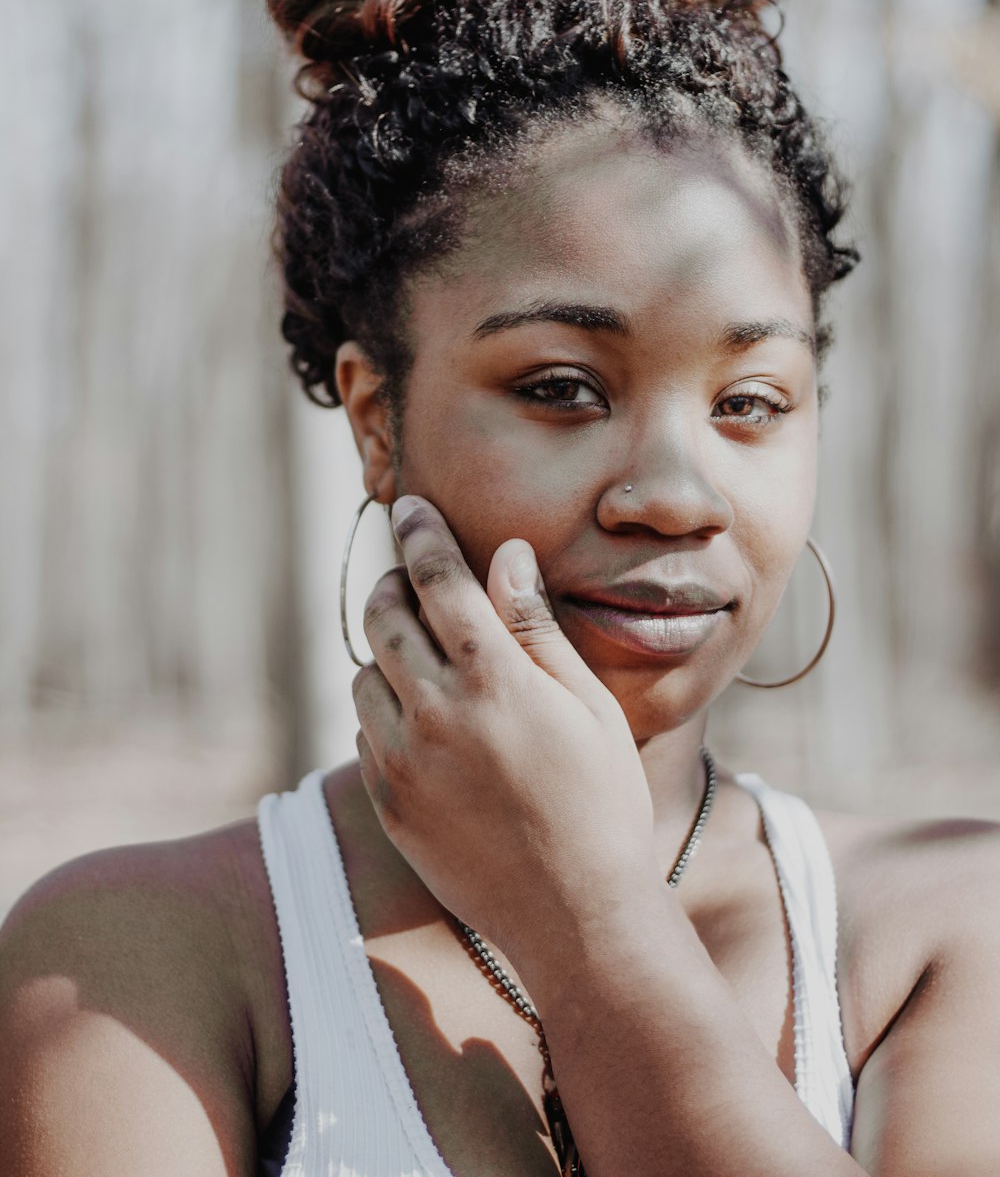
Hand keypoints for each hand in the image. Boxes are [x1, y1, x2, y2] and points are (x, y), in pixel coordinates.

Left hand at [352, 495, 658, 968]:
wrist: (576, 917)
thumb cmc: (601, 803)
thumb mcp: (587, 708)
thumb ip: (537, 629)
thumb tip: (507, 556)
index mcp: (494, 681)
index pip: (439, 580)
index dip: (422, 534)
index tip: (410, 506)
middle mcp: (437, 714)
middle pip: (385, 618)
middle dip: (393, 585)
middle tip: (408, 578)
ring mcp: (404, 763)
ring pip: (365, 675)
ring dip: (386, 652)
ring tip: (423, 657)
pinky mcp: (388, 804)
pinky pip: (365, 731)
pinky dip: (383, 711)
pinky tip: (423, 723)